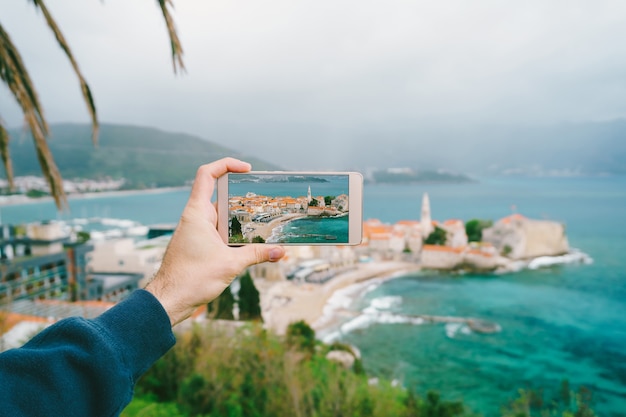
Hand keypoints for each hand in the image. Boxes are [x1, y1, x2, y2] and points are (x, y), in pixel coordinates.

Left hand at [145, 157, 284, 325]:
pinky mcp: (197, 243)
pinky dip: (233, 231)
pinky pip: (218, 229)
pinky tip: (248, 241)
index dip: (227, 165)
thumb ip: (257, 254)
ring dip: (239, 216)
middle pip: (219, 194)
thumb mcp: (230, 264)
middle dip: (242, 195)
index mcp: (197, 213)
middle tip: (263, 198)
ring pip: (220, 214)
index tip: (246, 170)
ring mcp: (195, 230)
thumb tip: (281, 252)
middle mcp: (195, 218)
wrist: (170, 300)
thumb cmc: (191, 279)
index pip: (207, 175)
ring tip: (262, 220)